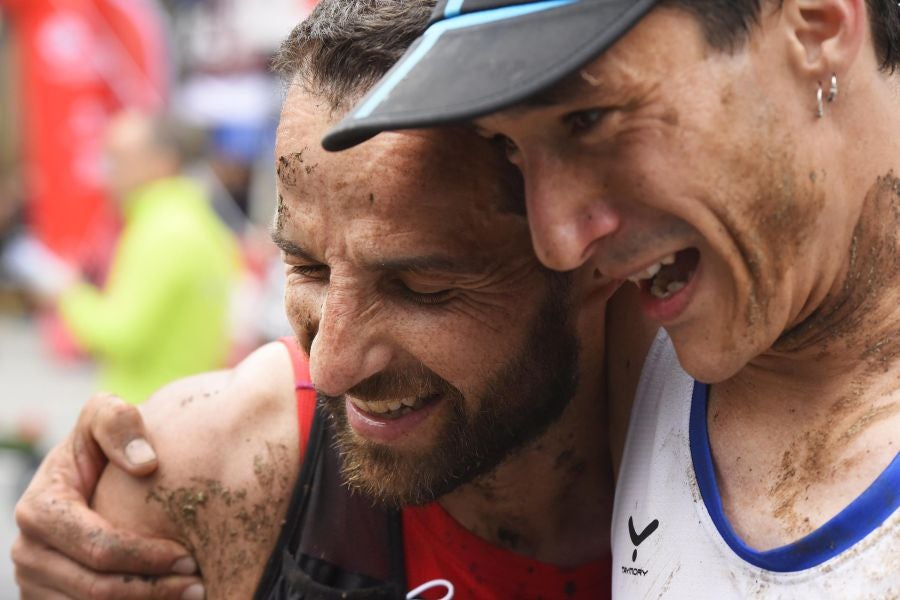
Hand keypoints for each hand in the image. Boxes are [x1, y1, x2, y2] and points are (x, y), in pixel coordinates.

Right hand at [12, 393, 204, 598]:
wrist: (86, 471)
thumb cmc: (102, 441)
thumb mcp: (104, 415)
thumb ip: (119, 422)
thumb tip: (145, 463)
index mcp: (39, 510)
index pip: (98, 547)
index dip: (146, 556)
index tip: (189, 555)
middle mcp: (28, 551)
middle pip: (95, 589)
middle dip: (153, 589)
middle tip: (199, 583)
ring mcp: (34, 580)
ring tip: (191, 591)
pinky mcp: (46, 598)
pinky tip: (167, 597)